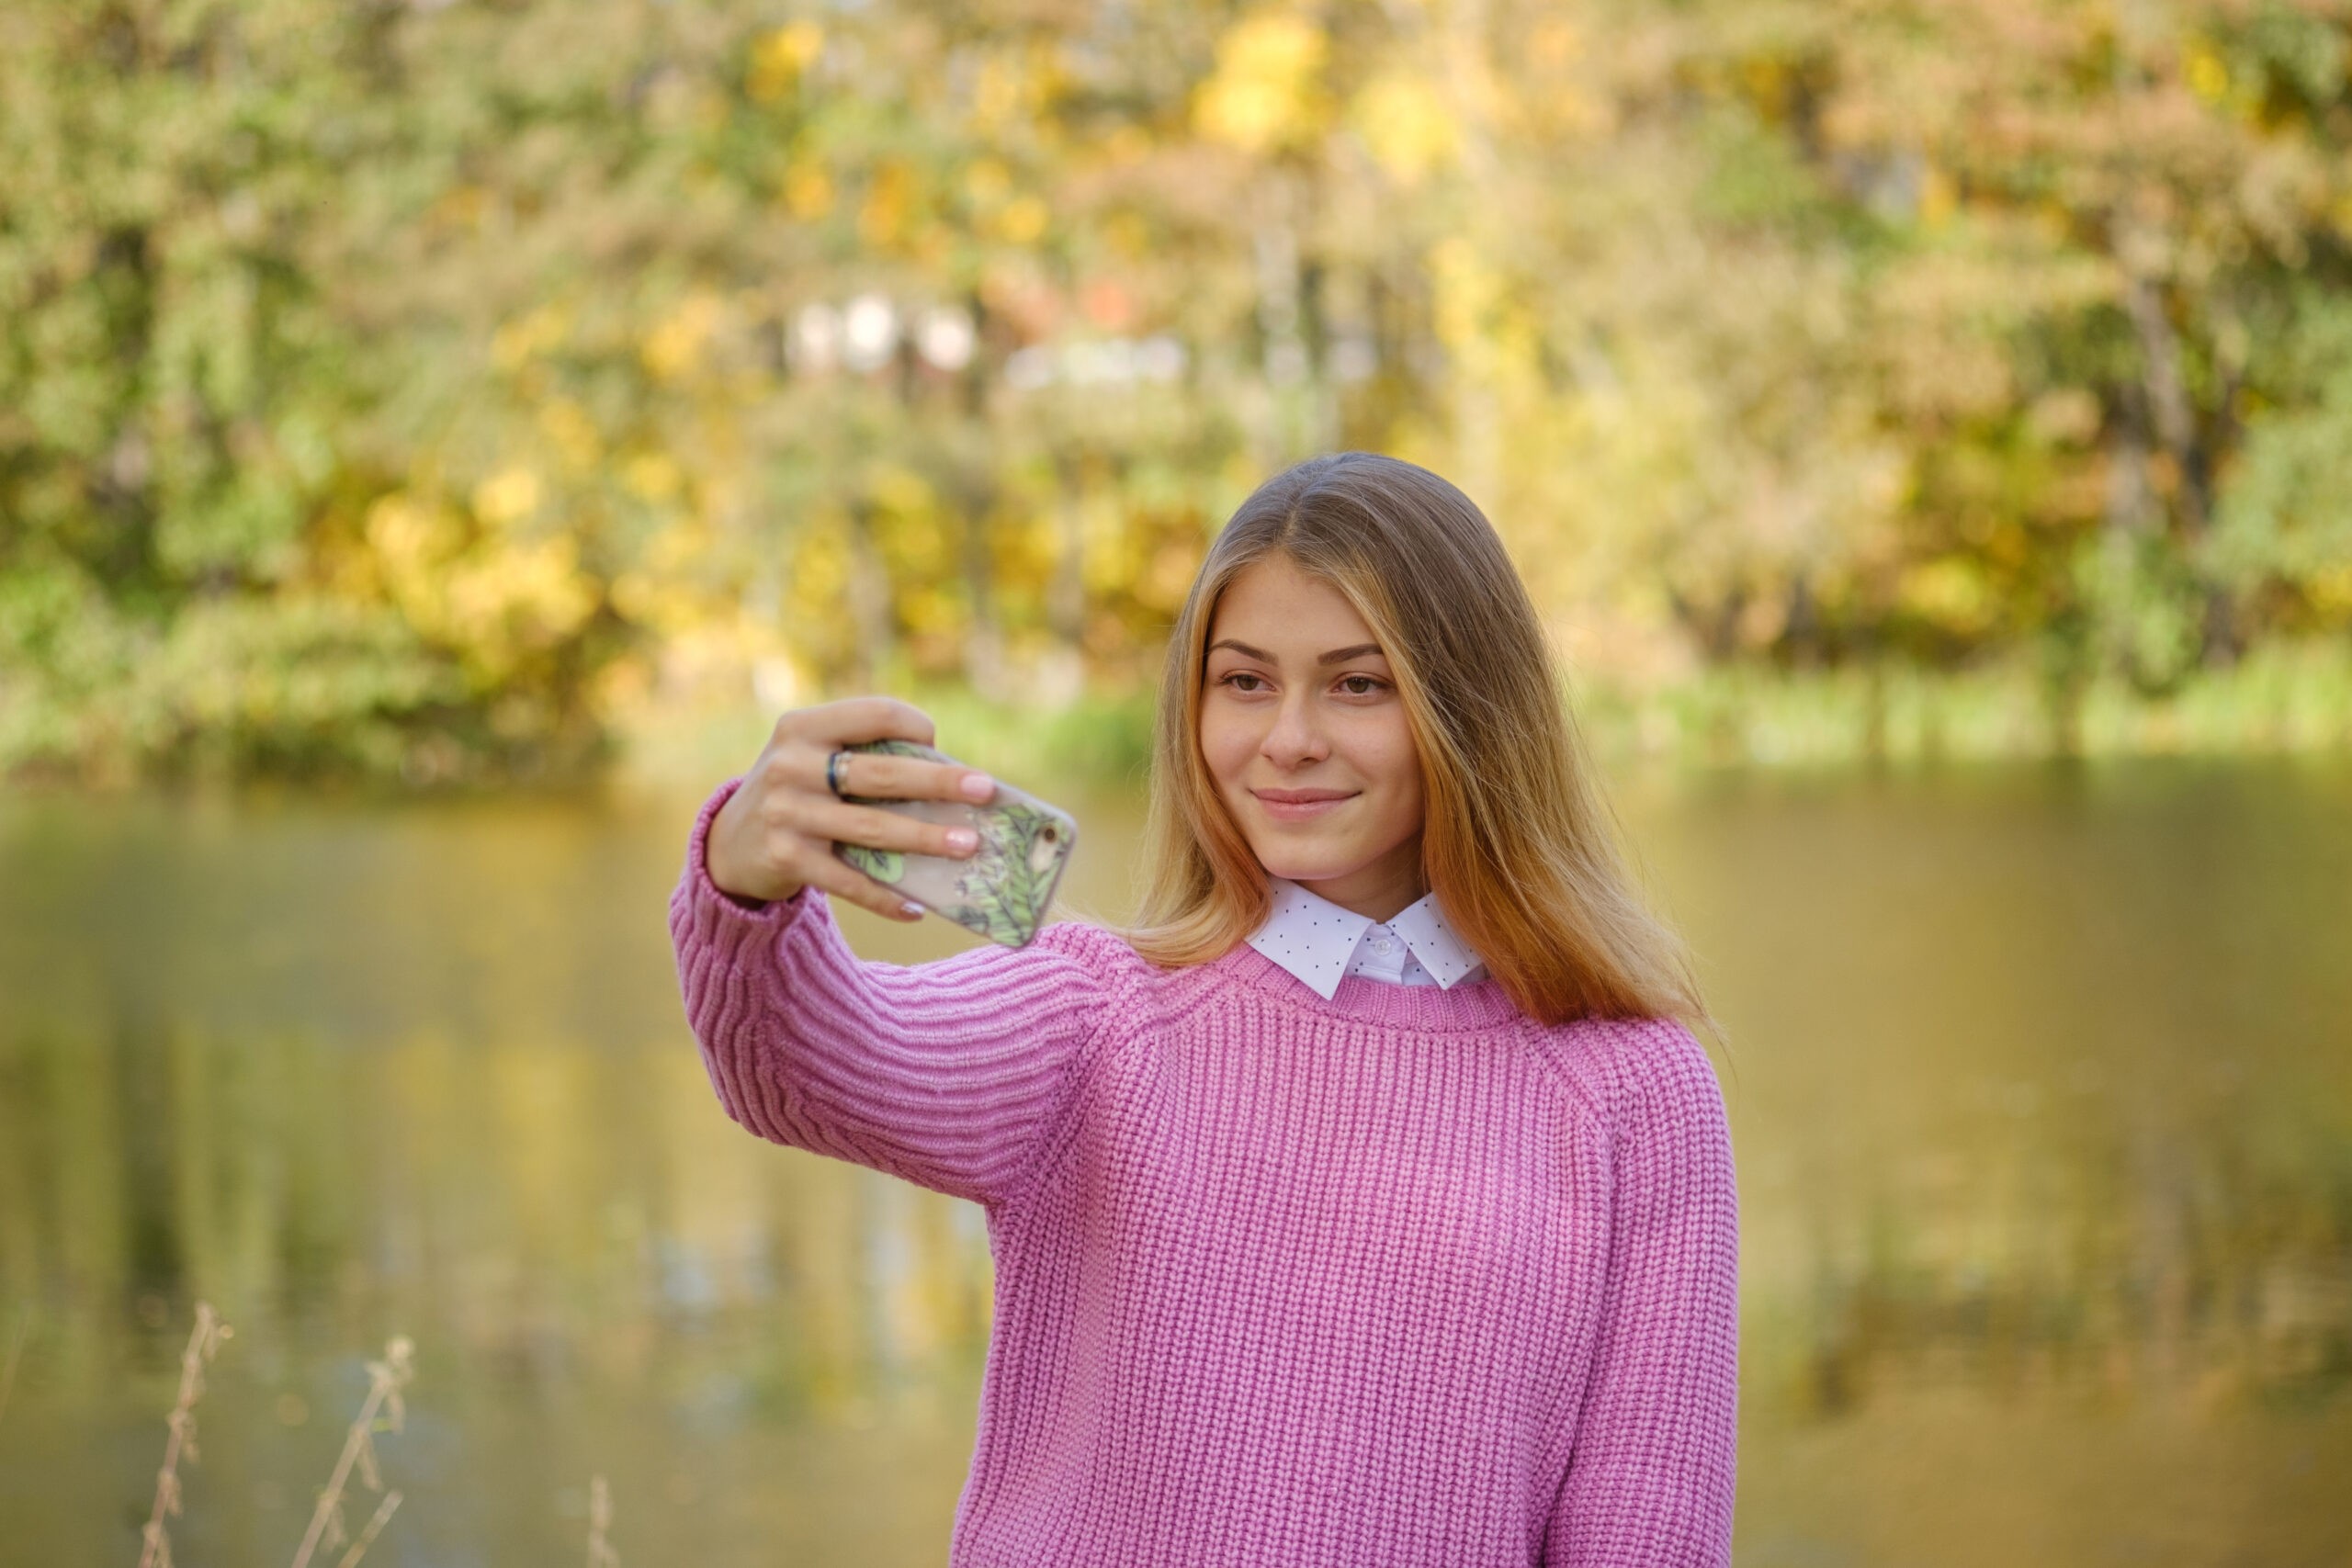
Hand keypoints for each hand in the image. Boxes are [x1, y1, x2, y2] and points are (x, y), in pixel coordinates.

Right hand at [706, 697, 995, 918]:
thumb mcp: (814, 759)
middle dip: (939, 781)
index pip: (875, 715)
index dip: (915, 725)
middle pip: (882, 773)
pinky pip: (848, 882)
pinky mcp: (786, 858)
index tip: (939, 742)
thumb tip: (950, 782)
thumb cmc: (799, 792)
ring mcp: (787, 813)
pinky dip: (886, 897)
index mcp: (803, 726)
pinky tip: (917, 908)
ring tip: (969, 846)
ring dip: (926, 838)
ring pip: (872, 828)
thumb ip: (866, 759)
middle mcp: (791, 765)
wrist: (730, 844)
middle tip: (985, 790)